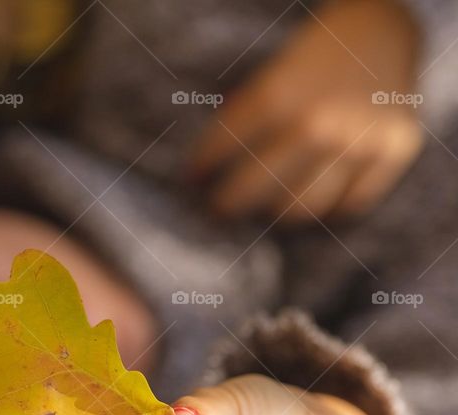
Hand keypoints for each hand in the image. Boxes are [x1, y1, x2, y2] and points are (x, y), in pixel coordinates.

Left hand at [191, 0, 423, 221]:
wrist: (380, 30)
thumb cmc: (311, 59)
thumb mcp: (269, 78)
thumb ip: (244, 121)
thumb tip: (203, 172)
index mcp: (277, 97)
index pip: (223, 148)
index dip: (202, 167)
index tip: (192, 179)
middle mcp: (317, 123)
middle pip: (256, 189)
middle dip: (228, 203)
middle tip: (218, 208)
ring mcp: (358, 140)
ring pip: (303, 207)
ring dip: (277, 211)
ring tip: (266, 209)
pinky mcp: (395, 150)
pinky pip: (351, 203)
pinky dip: (329, 208)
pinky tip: (311, 202)